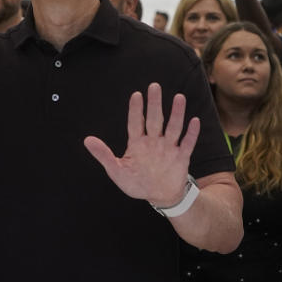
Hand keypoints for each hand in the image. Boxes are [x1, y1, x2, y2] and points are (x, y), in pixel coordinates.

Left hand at [83, 82, 199, 206]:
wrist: (159, 196)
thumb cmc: (136, 182)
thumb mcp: (116, 170)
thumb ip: (103, 155)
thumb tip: (87, 140)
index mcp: (137, 143)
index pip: (136, 123)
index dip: (136, 110)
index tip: (136, 95)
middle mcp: (154, 141)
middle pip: (155, 120)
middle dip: (155, 104)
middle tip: (154, 86)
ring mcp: (168, 148)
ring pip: (173, 127)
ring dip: (176, 114)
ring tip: (178, 97)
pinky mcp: (181, 157)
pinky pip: (187, 144)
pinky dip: (191, 133)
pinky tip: (194, 121)